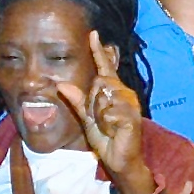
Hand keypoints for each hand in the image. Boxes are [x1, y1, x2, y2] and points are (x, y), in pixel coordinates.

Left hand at [58, 31, 152, 193]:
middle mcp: (124, 93)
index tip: (93, 33)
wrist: (121, 159)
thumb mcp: (87, 119)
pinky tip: (114, 130)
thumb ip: (77, 101)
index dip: (98, 51)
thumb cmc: (107, 138)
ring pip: (103, 97)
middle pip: (100, 82)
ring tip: (108, 126)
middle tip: (100, 119)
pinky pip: (109, 112)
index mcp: (114, 91)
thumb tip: (61, 84)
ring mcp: (130, 103)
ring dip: (99, 115)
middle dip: (93, 102)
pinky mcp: (132, 116)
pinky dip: (106, 123)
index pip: (105, 68)